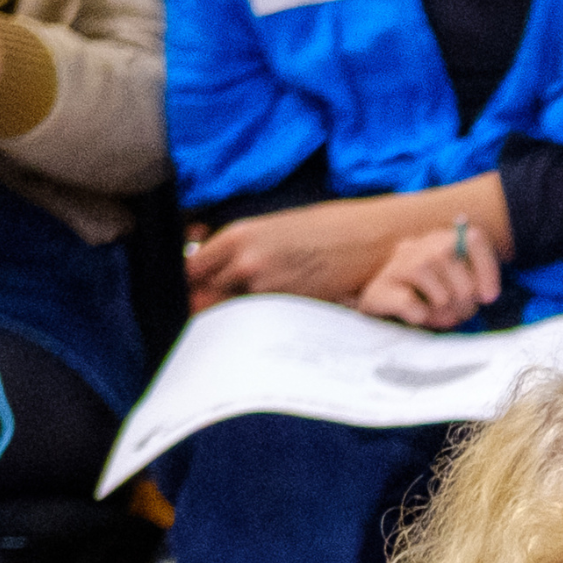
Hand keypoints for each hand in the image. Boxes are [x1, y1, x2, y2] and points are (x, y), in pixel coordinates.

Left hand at [187, 199, 432, 309]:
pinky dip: (264, 332)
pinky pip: (263, 329)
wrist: (374, 239)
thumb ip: (242, 251)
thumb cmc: (330, 230)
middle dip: (208, 311)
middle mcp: (246, 263)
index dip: (187, 289)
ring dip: (237, 325)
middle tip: (217, 319)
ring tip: (252, 325)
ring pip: (233, 320)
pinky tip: (277, 326)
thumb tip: (217, 277)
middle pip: (204, 300)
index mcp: (237, 236)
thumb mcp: (276, 230)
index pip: (189, 272)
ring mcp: (269, 290)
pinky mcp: (291, 312)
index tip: (192, 298)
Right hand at [356, 223, 500, 328]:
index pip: (474, 240)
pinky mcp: (379, 290)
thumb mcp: (457, 288)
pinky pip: (412, 305)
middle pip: (457, 271)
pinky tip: (418, 316)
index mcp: (440, 240)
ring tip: (438, 316)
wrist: (381, 312)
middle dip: (465, 301)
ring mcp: (397, 266)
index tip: (488, 297)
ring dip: (444, 313)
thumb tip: (485, 294)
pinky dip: (421, 316)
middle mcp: (418, 246)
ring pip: (440, 294)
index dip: (487, 270)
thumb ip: (475, 285)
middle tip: (458, 312)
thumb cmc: (428, 301)